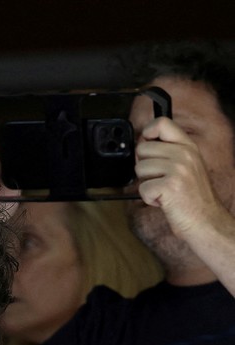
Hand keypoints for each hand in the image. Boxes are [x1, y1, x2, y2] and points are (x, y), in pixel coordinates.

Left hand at [135, 116, 229, 240]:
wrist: (206, 221)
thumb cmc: (192, 197)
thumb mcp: (187, 166)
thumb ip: (169, 152)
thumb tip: (143, 142)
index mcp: (189, 147)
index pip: (162, 123)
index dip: (147, 132)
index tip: (147, 143)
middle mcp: (185, 154)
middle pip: (142, 148)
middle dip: (145, 167)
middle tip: (161, 179)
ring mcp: (178, 169)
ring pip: (139, 169)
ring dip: (147, 184)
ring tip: (165, 190)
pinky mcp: (169, 186)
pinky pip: (142, 188)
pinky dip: (149, 199)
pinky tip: (164, 201)